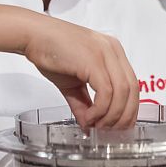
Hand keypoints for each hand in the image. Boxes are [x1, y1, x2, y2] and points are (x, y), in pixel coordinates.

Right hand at [24, 17, 138, 129]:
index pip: (132, 85)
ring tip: (97, 125)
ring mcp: (104, 53)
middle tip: (110, 131)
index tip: (120, 125)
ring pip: (122, 93)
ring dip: (111, 116)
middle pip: (132, 90)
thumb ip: (84, 104)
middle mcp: (112, 50)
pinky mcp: (93, 60)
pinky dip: (99, 110)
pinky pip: (105, 92)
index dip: (129, 109)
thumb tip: (90, 126)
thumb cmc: (51, 51)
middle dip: (123, 116)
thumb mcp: (72, 84)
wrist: (32, 35)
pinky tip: (89, 117)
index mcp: (113, 52)